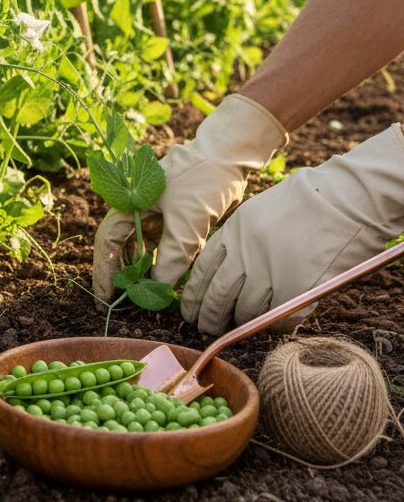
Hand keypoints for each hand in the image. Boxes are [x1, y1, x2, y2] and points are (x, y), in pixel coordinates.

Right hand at [92, 94, 286, 303]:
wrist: (228, 155)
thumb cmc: (202, 180)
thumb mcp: (187, 222)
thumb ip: (172, 257)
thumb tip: (159, 289)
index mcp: (129, 203)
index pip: (108, 242)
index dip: (104, 271)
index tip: (105, 299)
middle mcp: (136, 209)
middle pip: (119, 246)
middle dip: (120, 275)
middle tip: (121, 303)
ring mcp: (153, 213)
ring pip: (140, 248)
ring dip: (141, 271)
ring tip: (144, 297)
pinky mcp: (172, 217)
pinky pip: (160, 245)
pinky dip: (161, 263)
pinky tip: (165, 281)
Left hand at [182, 124, 403, 334]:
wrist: (340, 200)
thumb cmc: (301, 204)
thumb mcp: (255, 215)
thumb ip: (238, 242)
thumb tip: (224, 272)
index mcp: (233, 233)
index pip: (202, 270)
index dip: (194, 294)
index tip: (190, 309)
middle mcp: (245, 254)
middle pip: (217, 295)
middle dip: (208, 316)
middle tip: (204, 328)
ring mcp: (270, 273)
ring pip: (245, 311)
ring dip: (240, 324)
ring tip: (236, 330)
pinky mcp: (296, 289)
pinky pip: (278, 317)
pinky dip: (273, 325)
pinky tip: (271, 326)